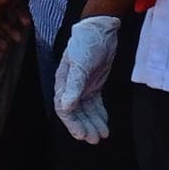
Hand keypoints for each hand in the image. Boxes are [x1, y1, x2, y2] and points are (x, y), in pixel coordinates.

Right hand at [51, 13, 120, 144]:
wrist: (99, 30)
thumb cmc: (86, 45)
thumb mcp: (80, 65)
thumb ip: (73, 86)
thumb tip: (66, 107)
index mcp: (63, 83)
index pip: (65, 109)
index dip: (73, 124)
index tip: (82, 136)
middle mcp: (71, 87)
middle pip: (76, 112)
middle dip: (85, 126)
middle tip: (95, 139)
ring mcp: (83, 85)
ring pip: (86, 110)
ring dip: (93, 122)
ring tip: (103, 135)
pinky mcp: (94, 83)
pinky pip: (95, 103)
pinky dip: (99, 113)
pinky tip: (105, 123)